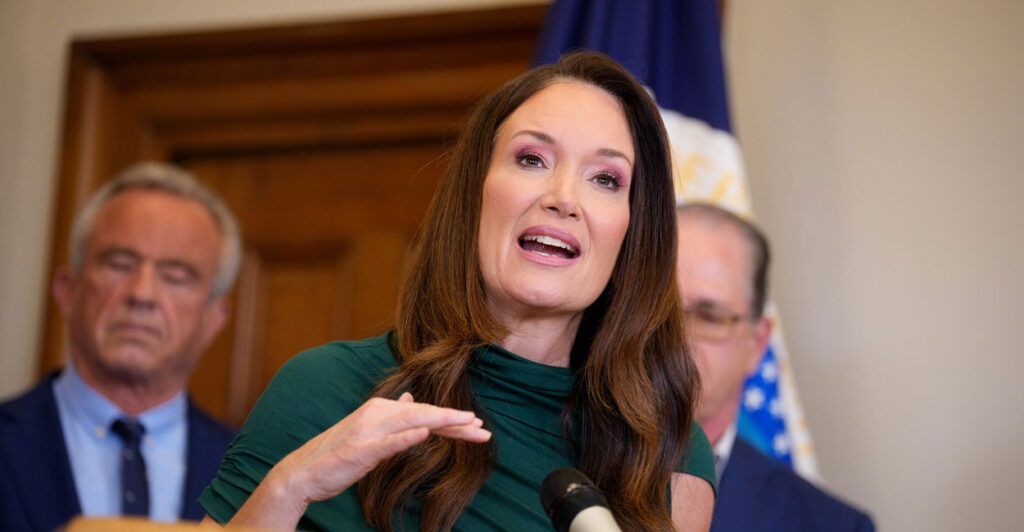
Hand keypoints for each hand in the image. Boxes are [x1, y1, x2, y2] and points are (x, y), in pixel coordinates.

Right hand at [272, 392, 489, 504]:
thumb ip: (390, 416)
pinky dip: (407, 436)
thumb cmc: (336, 456)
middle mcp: (376, 414)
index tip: (476, 425)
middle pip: (424, 414)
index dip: (451, 419)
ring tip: (467, 423)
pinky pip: (388, 441)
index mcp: (380, 410)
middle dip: (456, 421)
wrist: (302, 474)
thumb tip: (410, 399)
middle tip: (484, 429)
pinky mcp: (359, 449)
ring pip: (412, 421)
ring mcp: (367, 431)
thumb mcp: (367, 432)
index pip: (423, 412)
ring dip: (442, 421)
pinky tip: (427, 433)